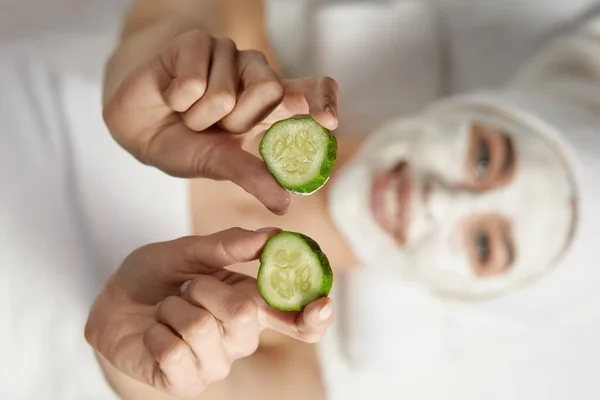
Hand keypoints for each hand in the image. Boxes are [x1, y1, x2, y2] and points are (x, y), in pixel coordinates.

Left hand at [85, 228, 333, 397]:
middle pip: (244, 315)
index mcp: (253, 307)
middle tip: (187, 285)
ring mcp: (216, 365)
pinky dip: (155, 332)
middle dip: (204, 287)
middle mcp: (243, 340)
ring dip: (172, 307)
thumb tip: (274, 234)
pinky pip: (173, 353)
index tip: (322, 303)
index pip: (297, 322)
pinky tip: (155, 333)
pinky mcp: (187, 384)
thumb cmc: (157, 276)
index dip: (314, 317)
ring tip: (167, 309)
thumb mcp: (189, 250)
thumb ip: (230, 244)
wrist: (114, 302)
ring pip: (201, 328)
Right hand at [103, 30, 338, 214]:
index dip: (322, 100)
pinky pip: (194, 80)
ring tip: (189, 113)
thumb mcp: (220, 164)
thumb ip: (253, 177)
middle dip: (237, 122)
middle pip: (271, 92)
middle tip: (217, 127)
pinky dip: (177, 99)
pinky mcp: (198, 41)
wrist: (139, 129)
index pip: (311, 91)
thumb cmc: (186, 145)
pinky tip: (172, 96)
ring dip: (200, 116)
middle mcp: (256, 74)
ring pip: (226, 93)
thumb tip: (284, 205)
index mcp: (271, 104)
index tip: (328, 120)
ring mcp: (229, 54)